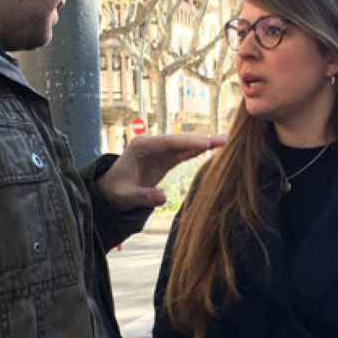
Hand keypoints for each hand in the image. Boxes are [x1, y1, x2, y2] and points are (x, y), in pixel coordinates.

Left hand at [97, 134, 225, 210]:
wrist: (111, 190)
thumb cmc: (116, 191)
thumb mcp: (127, 196)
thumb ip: (144, 196)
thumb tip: (163, 198)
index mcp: (140, 146)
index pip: (166, 142)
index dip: (186, 142)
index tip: (205, 142)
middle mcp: (152, 144)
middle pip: (179, 140)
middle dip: (200, 139)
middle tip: (223, 139)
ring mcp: (160, 150)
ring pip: (185, 145)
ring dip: (204, 143)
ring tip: (226, 140)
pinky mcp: (165, 158)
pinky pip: (184, 153)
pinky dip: (198, 150)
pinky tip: (215, 147)